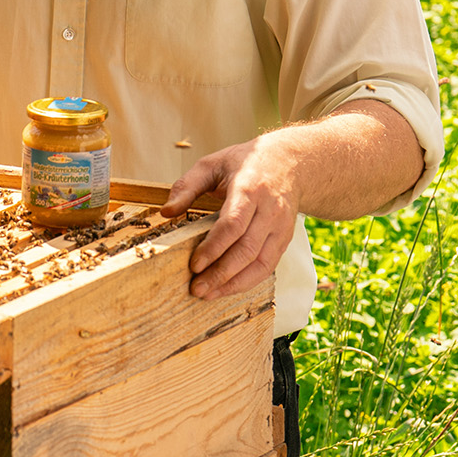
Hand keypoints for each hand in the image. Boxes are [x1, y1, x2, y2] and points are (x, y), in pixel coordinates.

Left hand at [162, 131, 302, 299]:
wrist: (291, 162)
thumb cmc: (247, 162)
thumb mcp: (212, 164)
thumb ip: (187, 186)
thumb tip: (166, 212)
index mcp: (250, 188)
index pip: (232, 225)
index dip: (213, 248)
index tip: (194, 265)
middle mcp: (269, 210)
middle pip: (246, 249)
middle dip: (220, 273)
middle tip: (197, 288)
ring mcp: (280, 227)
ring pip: (260, 263)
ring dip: (234, 283)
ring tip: (209, 294)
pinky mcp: (284, 239)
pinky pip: (268, 266)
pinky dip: (248, 281)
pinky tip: (228, 288)